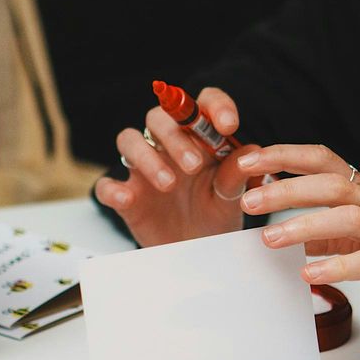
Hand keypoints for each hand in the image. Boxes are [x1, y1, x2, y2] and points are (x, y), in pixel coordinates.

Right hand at [94, 87, 256, 247]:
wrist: (197, 255)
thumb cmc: (215, 218)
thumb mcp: (231, 199)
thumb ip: (237, 175)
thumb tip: (253, 151)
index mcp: (198, 139)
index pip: (202, 105)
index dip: (214, 106)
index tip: (228, 125)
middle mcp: (167, 146)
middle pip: (159, 118)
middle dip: (175, 137)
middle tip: (194, 165)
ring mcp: (143, 169)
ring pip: (129, 140)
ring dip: (146, 157)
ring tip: (168, 184)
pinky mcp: (126, 197)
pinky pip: (106, 185)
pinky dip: (112, 189)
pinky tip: (126, 198)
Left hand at [236, 144, 359, 315]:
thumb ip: (324, 228)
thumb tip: (280, 229)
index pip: (323, 161)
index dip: (286, 156)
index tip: (250, 162)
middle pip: (331, 184)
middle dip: (286, 190)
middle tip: (249, 202)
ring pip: (348, 218)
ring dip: (305, 225)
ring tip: (270, 239)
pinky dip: (337, 267)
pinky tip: (310, 276)